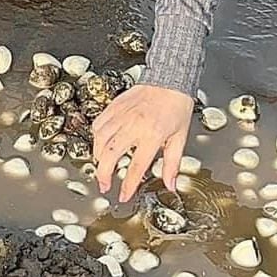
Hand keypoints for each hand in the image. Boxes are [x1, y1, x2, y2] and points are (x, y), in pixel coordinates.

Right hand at [92, 85, 193, 203]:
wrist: (170, 79)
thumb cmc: (177, 107)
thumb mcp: (180, 138)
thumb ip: (172, 164)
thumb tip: (170, 185)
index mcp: (152, 135)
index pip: (136, 167)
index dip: (128, 185)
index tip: (123, 196)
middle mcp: (134, 126)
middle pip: (110, 155)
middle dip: (103, 174)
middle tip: (105, 185)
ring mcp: (122, 115)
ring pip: (100, 140)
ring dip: (98, 157)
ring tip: (102, 167)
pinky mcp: (115, 106)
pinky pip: (98, 124)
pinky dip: (96, 137)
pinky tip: (100, 144)